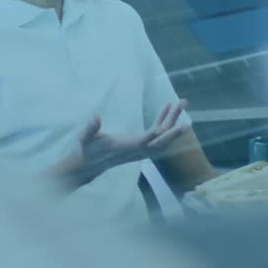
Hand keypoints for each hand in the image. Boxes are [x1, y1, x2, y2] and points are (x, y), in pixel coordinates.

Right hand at [59, 100, 189, 187]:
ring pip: (161, 138)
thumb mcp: (84, 138)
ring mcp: (139, 149)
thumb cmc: (86, 149)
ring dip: (172, 121)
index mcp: (122, 148)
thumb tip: (96, 116)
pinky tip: (166, 108)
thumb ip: (90, 129)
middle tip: (182, 106)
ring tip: (181, 103)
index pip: (140, 143)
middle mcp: (135, 151)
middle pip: (159, 141)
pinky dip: (163, 122)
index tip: (163, 128)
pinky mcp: (139, 146)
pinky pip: (156, 135)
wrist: (88, 165)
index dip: (151, 136)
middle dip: (172, 126)